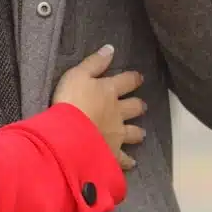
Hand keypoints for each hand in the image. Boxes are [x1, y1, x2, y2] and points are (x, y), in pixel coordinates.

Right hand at [52, 44, 147, 168]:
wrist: (70, 133)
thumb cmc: (71, 100)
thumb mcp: (77, 75)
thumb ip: (94, 62)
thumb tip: (110, 48)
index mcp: (110, 91)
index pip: (127, 81)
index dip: (133, 78)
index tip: (138, 77)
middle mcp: (118, 112)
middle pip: (134, 107)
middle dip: (138, 105)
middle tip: (141, 106)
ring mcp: (117, 133)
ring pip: (133, 132)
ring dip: (137, 132)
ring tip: (140, 133)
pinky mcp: (112, 152)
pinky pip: (123, 158)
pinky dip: (128, 160)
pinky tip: (131, 162)